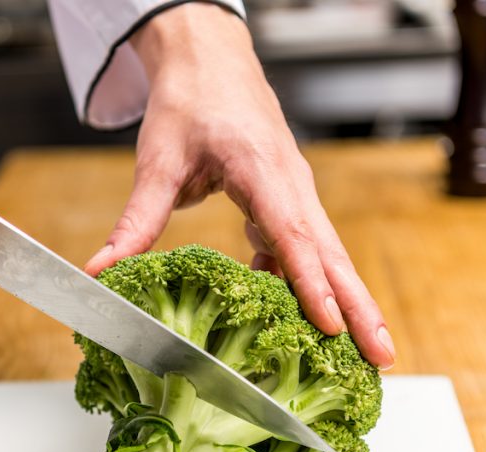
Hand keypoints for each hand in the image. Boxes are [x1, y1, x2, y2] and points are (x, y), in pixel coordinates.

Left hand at [83, 3, 394, 368]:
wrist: (209, 58)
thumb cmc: (188, 102)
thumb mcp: (157, 162)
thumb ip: (136, 220)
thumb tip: (102, 270)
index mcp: (261, 168)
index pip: (293, 233)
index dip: (310, 282)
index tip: (330, 325)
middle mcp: (291, 182)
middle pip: (331, 252)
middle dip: (359, 307)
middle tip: (382, 358)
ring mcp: (296, 189)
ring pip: (328, 252)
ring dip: (347, 299)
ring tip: (364, 352)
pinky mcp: (288, 196)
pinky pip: (305, 243)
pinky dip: (305, 278)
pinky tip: (290, 308)